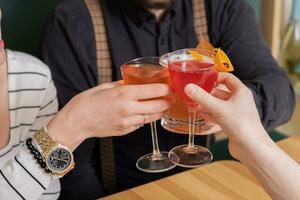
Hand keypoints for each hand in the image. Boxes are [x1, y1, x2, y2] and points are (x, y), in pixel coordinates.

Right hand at [48, 81, 172, 150]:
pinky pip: (141, 124)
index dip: (166, 89)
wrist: (75, 122)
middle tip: (171, 97)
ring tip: (162, 105)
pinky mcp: (125, 131)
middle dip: (168, 102)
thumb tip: (133, 82)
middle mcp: (129, 109)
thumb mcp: (105, 86)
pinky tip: (144, 113)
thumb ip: (122, 84)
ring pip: (152, 117)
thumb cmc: (87, 101)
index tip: (170, 87)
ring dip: (159, 111)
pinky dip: (145, 118)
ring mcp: (128, 122)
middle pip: (158, 106)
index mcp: (124, 94)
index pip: (154, 91)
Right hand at [184, 72, 268, 158]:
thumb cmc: (241, 125)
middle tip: (195, 93)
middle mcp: (239, 101)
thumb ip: (202, 97)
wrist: (251, 148)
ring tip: (195, 105)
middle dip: (207, 93)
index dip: (215, 77)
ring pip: (219, 105)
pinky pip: (219, 115)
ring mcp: (236, 113)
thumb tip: (188, 87)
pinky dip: (211, 115)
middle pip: (221, 92)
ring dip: (207, 105)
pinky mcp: (232, 124)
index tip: (202, 78)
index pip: (227, 78)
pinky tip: (202, 117)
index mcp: (241, 92)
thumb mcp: (218, 108)